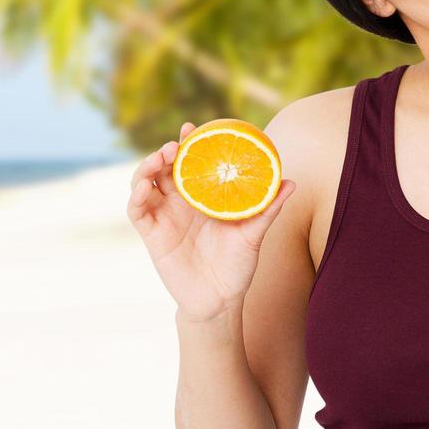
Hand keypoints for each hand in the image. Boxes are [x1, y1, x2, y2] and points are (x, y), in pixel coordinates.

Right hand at [126, 121, 298, 322]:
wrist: (219, 301)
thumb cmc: (237, 266)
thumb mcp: (254, 234)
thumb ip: (269, 208)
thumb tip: (292, 183)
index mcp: (202, 196)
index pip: (191, 161)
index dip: (188, 143)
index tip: (191, 127)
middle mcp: (180, 202)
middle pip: (164, 167)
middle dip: (166, 151)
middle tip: (176, 146)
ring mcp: (164, 216)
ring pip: (145, 182)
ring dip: (146, 167)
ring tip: (159, 160)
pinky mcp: (152, 234)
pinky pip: (138, 211)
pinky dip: (136, 196)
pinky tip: (144, 188)